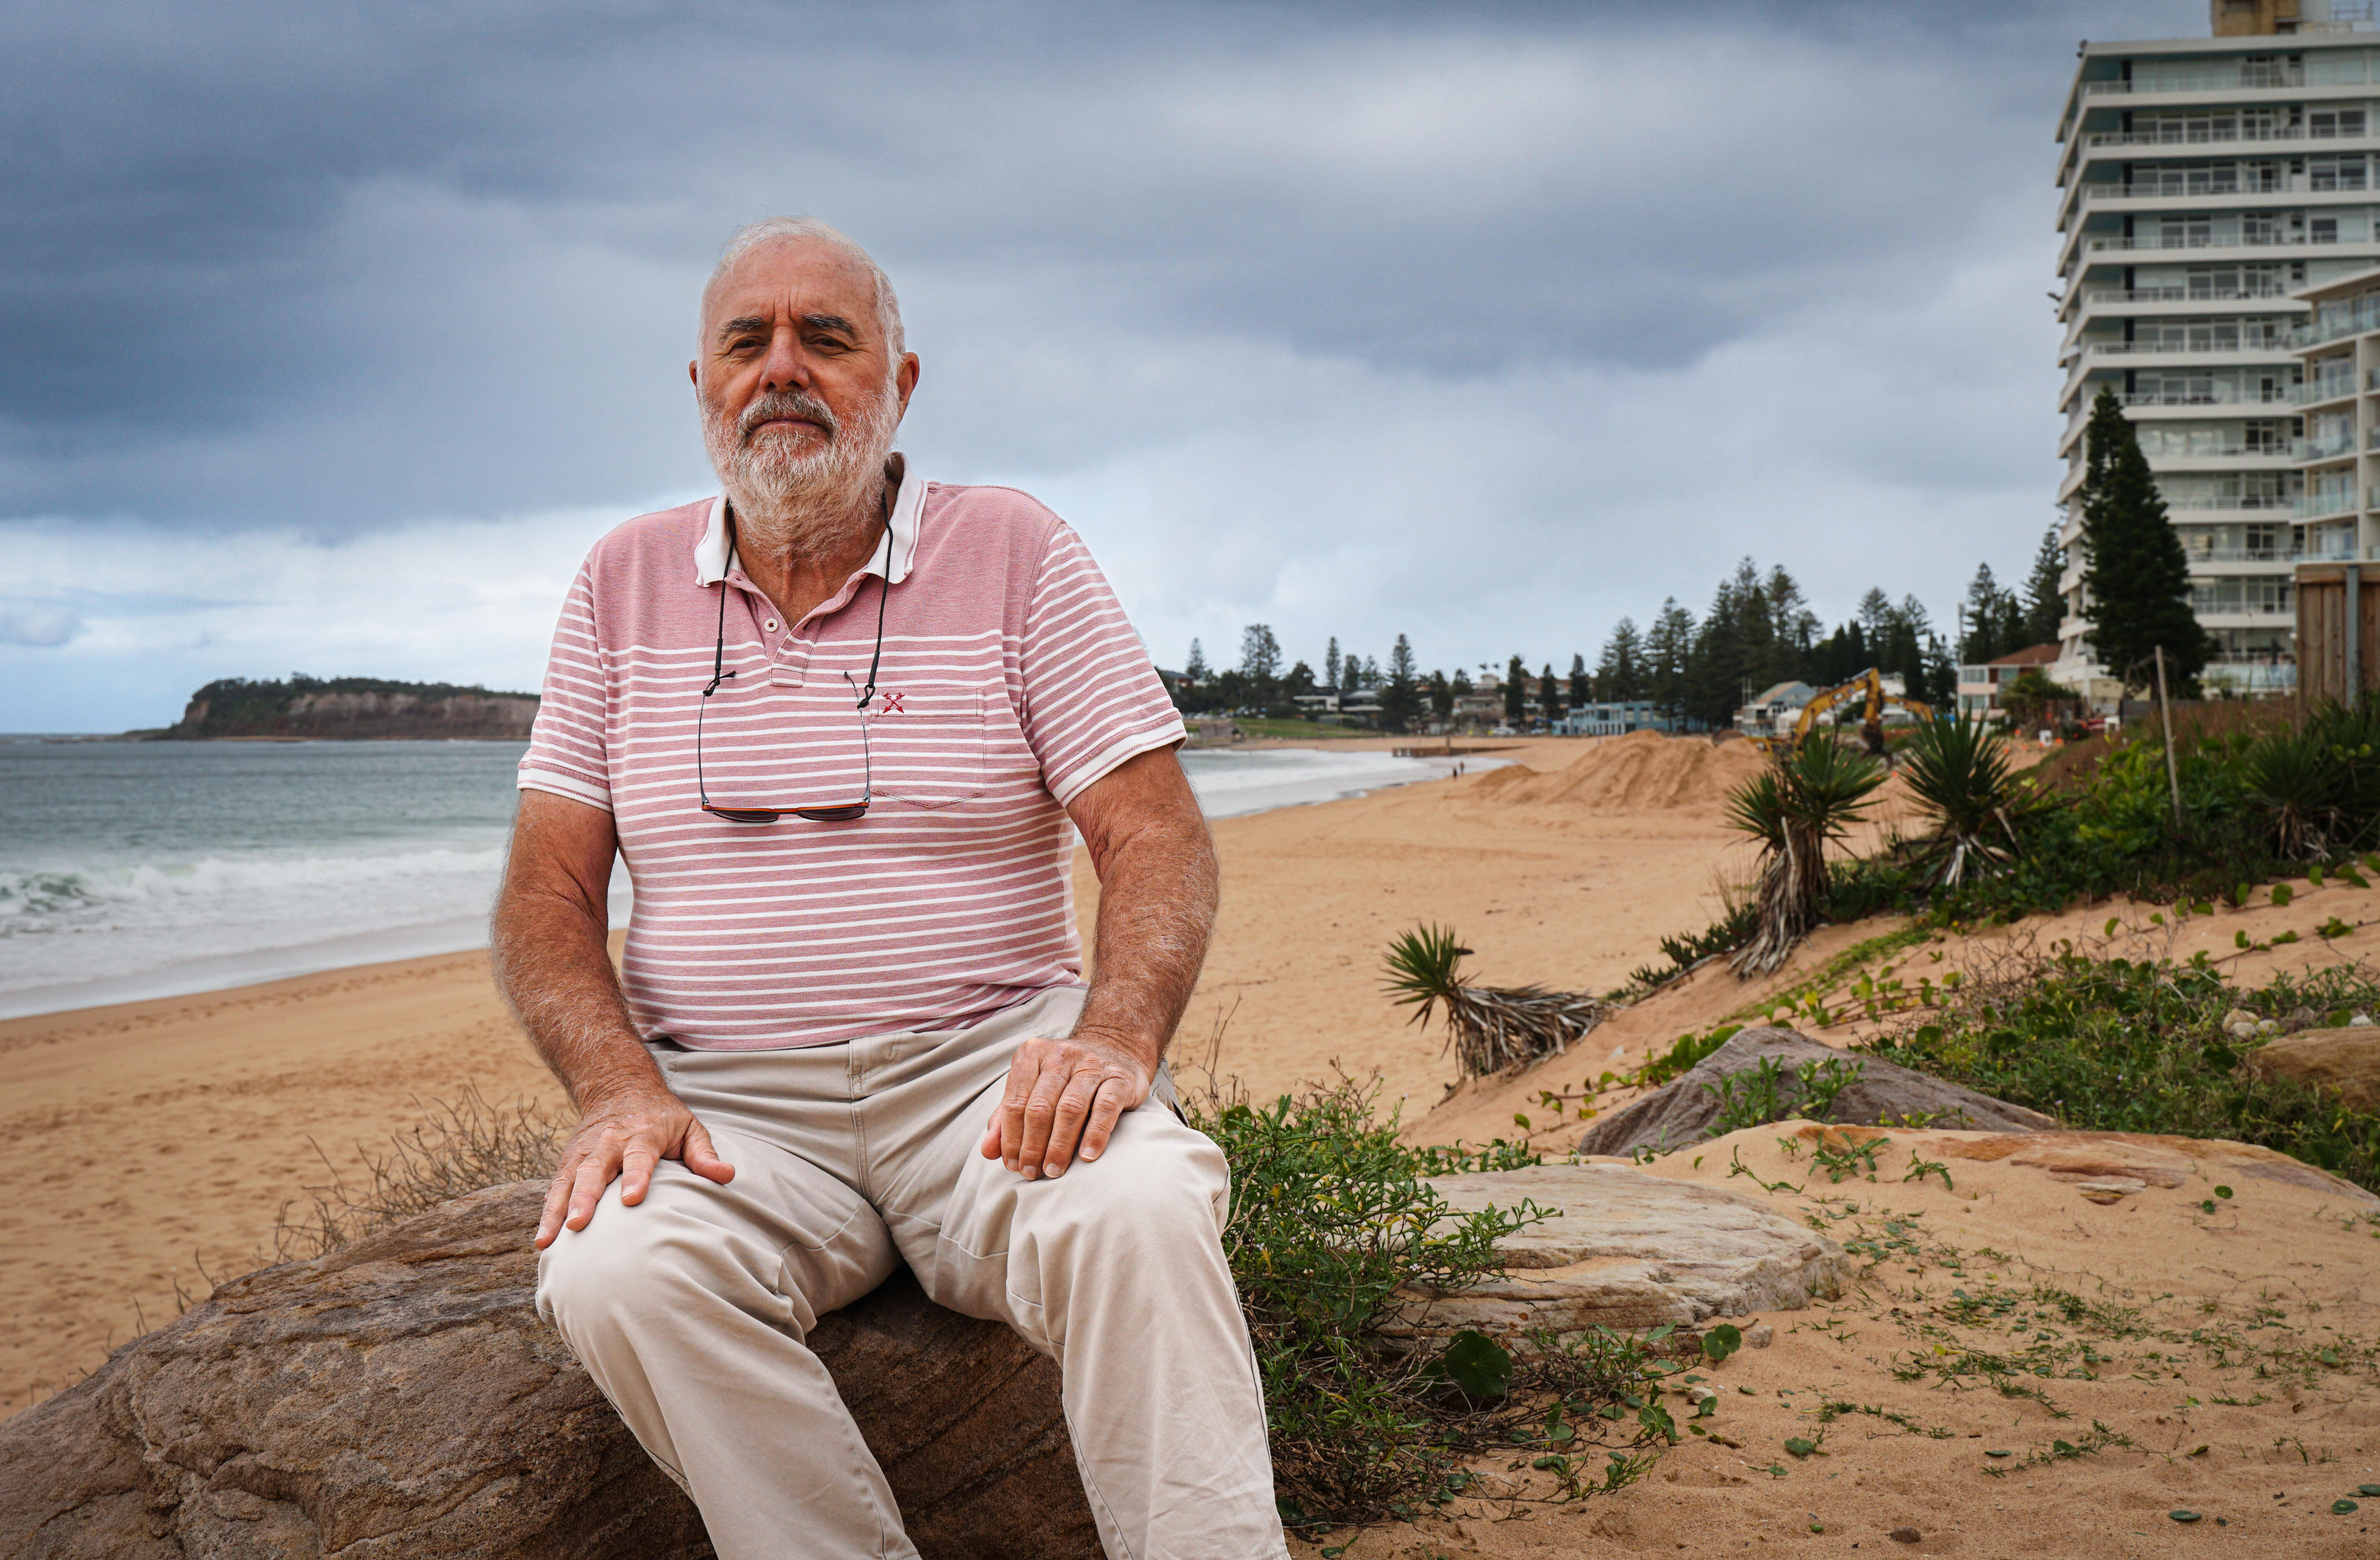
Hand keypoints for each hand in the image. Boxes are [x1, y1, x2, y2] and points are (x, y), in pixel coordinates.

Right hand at [535, 1083, 734, 1247]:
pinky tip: (543, 1238)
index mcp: (643, 1134)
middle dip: (585, 1198)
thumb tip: (727, 1175)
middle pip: (595, 1170)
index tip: (632, 1200)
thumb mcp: (689, 1127)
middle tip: (578, 1225)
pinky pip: (555, 1187)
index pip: (639, 1156)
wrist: (619, 1086)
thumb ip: (704, 1154)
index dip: (636, 1177)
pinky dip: (547, 1211)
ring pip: (568, 1180)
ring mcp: (585, 1152)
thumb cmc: (662, 1116)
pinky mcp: (569, 1161)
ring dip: (558, 1210)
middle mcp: (609, 1142)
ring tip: (549, 1240)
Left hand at [979, 1031, 1153, 1179]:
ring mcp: (1092, 1064)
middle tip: (1031, 1173)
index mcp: (1032, 1054)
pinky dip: (1094, 1135)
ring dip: (1059, 1146)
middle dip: (1032, 1146)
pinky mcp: (1119, 1078)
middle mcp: (1061, 1055)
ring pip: (1070, 1109)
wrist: (1114, 1049)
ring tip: (1054, 1171)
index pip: (1014, 1102)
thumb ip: (1006, 1118)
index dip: (1010, 1138)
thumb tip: (988, 1152)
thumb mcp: (1031, 1089)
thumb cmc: (1065, 1077)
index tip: (1012, 1165)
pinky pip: (1104, 1109)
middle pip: (1040, 1108)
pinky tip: (1086, 1157)